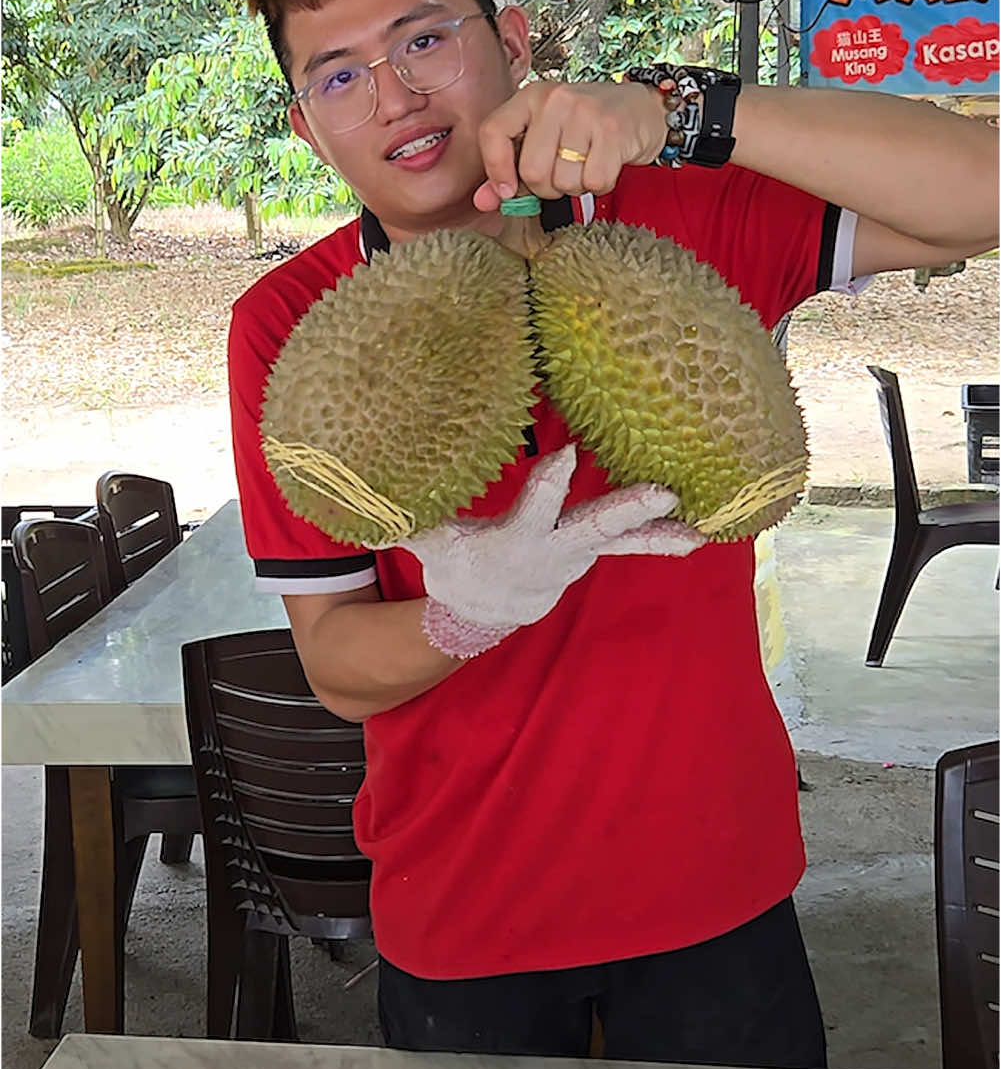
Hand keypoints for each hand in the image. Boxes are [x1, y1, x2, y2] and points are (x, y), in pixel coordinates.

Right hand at [399, 444, 705, 657]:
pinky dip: (662, 539)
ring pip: (620, 540)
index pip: (532, 510)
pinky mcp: (592, 553)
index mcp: (513, 543)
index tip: (565, 455)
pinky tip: (700, 531)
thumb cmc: (453, 567)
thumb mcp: (429, 546)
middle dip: (626, 510)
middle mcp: (553, 551)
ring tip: (698, 529)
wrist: (483, 613)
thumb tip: (366, 504)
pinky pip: (630, 545)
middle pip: (591, 527)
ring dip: (658, 531)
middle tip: (661, 493)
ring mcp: (577, 555)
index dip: (548, 485)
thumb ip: (408, 521)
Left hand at [472, 80, 664, 211]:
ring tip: (587, 164)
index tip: (508, 190)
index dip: (496, 171)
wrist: (642, 109)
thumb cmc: (586, 129)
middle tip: (563, 173)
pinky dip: (600, 185)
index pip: (492, 133)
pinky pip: (594, 181)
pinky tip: (606, 165)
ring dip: (576, 187)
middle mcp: (554, 99)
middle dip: (548, 187)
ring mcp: (585, 112)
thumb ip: (510, 171)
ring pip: (564, 181)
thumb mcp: (544, 140)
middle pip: (532, 171)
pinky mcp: (612, 130)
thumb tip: (482, 202)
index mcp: (530, 97)